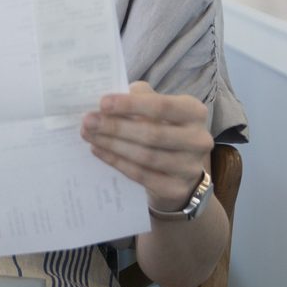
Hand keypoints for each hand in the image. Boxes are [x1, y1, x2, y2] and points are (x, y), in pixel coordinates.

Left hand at [81, 81, 212, 211]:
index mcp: (194, 112)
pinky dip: (117, 162)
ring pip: (145, 156)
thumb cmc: (162, 128)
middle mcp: (199, 139)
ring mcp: (190, 167)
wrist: (179, 170)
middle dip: (116, 127)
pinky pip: (141, 175)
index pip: (162, 106)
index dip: (131, 105)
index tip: (102, 103)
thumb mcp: (156, 107)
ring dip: (112, 145)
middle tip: (88, 122)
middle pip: (152, 134)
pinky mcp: (176, 188)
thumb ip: (138, 97)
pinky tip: (98, 151)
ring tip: (89, 135)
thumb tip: (108, 101)